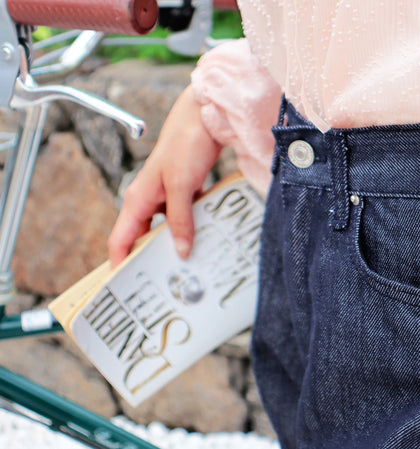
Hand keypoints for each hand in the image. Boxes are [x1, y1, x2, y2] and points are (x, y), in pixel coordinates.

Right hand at [108, 86, 222, 267]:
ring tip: (190, 267)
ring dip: (177, 243)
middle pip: (144, 237)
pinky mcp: (187, 189)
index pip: (121, 239)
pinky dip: (195, 227)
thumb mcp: (183, 186)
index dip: (120, 264)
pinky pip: (187, 215)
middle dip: (152, 258)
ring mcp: (168, 194)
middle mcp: (149, 198)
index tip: (126, 288)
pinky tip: (208, 240)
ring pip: (168, 227)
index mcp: (138, 198)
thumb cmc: (187, 143)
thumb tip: (181, 250)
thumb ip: (181, 219)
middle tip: (164, 283)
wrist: (207, 116)